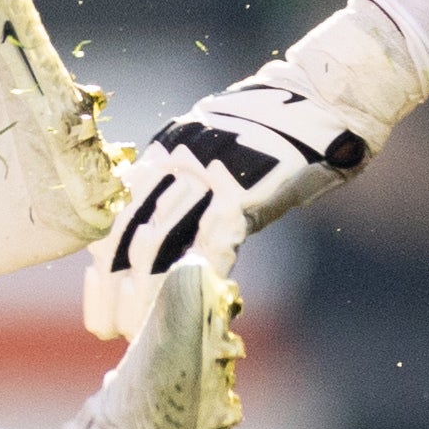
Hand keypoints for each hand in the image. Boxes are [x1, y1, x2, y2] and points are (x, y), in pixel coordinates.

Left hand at [81, 0, 428, 338]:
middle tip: (110, 330)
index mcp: (163, 151)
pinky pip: (212, 240)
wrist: (328, 95)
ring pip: (159, 243)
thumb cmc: (278, 134)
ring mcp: (209, 172)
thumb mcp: (215, 153)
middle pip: (128, 235)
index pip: (114, 216)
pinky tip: (188, 305)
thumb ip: (186, 188)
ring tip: (139, 332)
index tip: (101, 305)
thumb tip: (161, 240)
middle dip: (116, 290)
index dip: (101, 268)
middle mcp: (176, 158)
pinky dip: (196, 277)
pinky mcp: (245, 187)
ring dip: (146, 296)